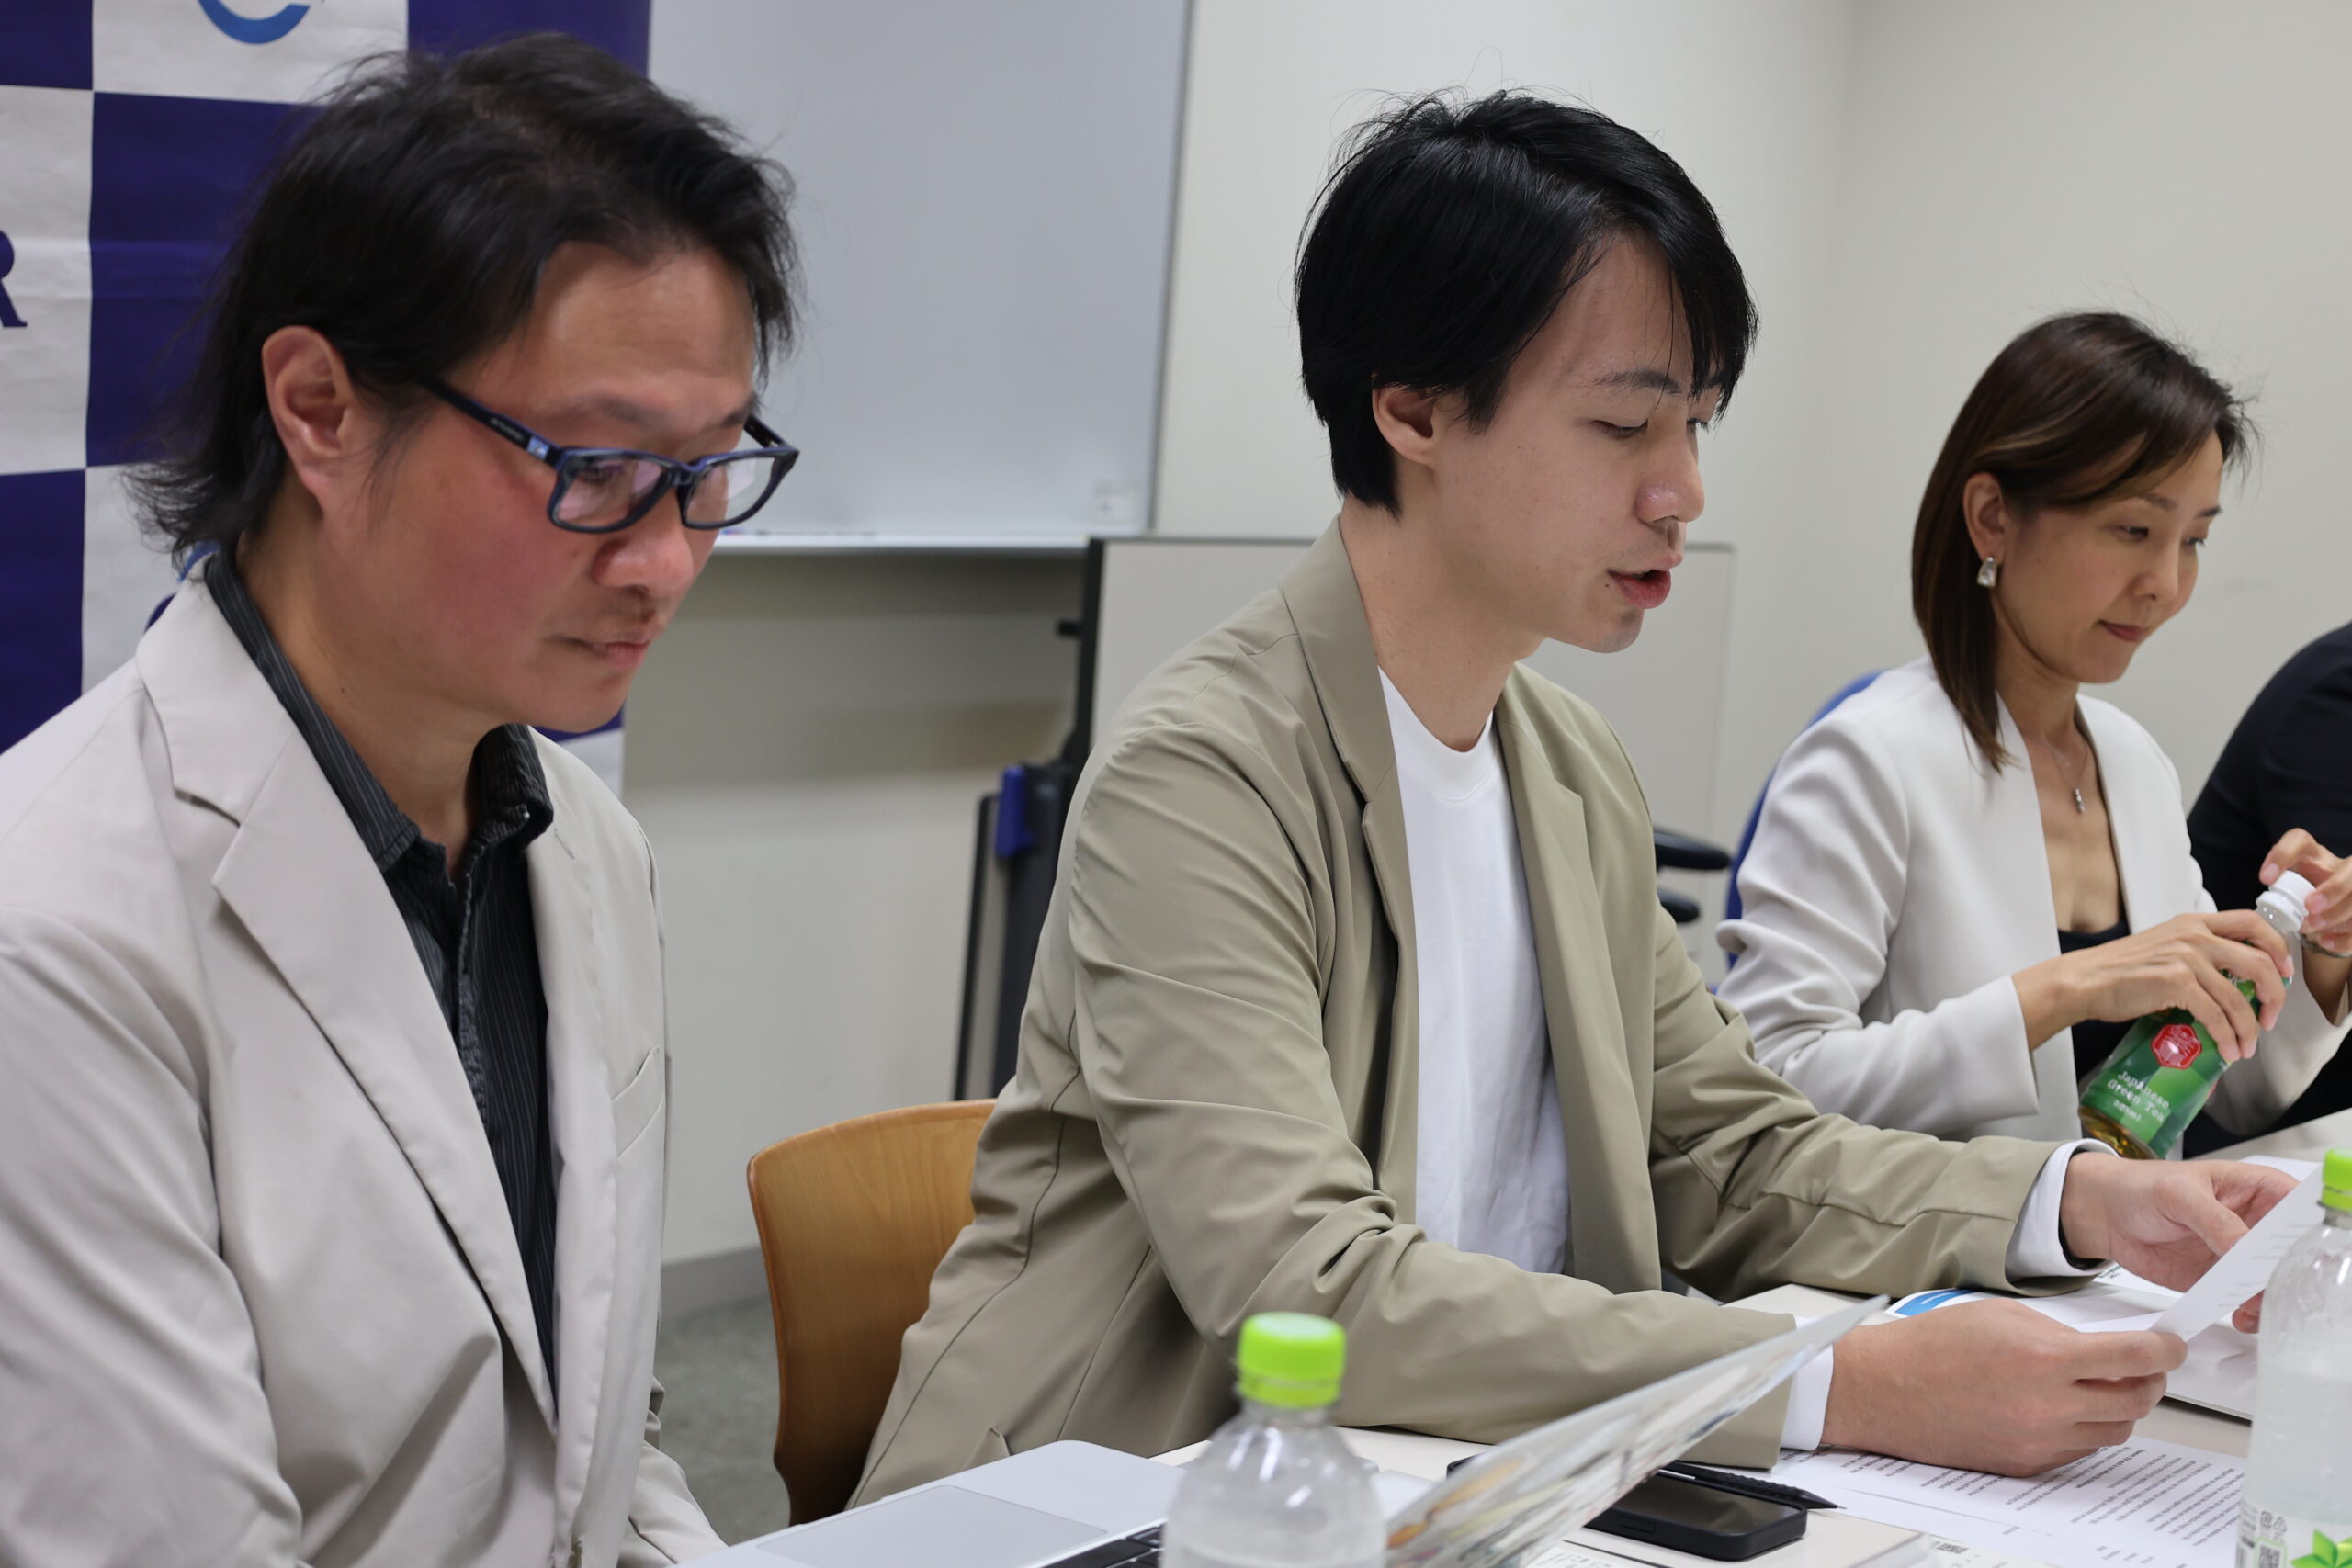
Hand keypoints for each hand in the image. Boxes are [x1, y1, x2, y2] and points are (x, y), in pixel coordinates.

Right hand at [1822, 1299, 2177, 1474]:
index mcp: (2044, 1359)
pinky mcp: (2027, 1465)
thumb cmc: (1932, 1347)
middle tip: (2144, 1366)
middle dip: (2149, 1381)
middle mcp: (2048, 1407)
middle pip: (2136, 1401)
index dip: (2164, 1351)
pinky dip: (2082, 1428)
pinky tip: (2061, 1408)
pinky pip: (2079, 1450)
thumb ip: (2058, 1333)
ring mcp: (2039, 1441)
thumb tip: (2100, 1349)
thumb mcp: (2002, 1316)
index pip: (2134, 1359)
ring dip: (2117, 1407)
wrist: (1886, 1390)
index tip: (2170, 1346)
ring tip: (2097, 1387)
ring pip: (2113, 1431)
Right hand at [2013, 910, 2290, 1060]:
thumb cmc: (2117, 971)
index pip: (2253, 923)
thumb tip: (2225, 985)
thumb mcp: (2162, 947)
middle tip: (2269, 1016)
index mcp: (2192, 923)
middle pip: (2259, 961)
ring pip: (2239, 997)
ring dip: (2248, 1028)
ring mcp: (2186, 958)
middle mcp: (2193, 935)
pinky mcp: (2175, 982)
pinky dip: (2227, 1036)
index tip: (2282, 972)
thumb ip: (2194, 954)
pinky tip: (2226, 1049)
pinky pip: (2216, 1015)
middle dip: (2274, 995)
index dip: (2277, 947)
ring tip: (2245, 1047)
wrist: (2083, 981)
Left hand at [2057, 1153, 2297, 1329]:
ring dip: (2273, 1299)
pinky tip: (2242, 1317)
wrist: (2104, 1213)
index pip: (2302, 1211)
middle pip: (2295, 1253)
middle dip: (2293, 1275)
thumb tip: (2244, 1247)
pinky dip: (2251, 1312)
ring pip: (2275, 1282)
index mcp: (2260, 1189)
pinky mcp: (2223, 1280)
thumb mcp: (2178, 1194)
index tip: (2304, 1257)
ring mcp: (2242, 1255)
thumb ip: (2214, 1220)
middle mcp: (2258, 1224)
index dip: (2310, 1234)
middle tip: (2282, 1292)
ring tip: (2256, 1309)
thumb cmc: (2141, 1186)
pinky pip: (2248, 1300)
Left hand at [2263, 828, 2351, 953]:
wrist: (2325, 912)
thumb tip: (2263, 919)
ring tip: (2311, 928)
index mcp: (2312, 857)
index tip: (2265, 879)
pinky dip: (2345, 937)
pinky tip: (2325, 942)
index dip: (2283, 855)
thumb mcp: (2286, 892)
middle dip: (2334, 889)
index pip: (2300, 840)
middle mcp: (2338, 868)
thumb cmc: (2300, 899)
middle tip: (2310, 907)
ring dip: (2336, 914)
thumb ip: (2278, 896)